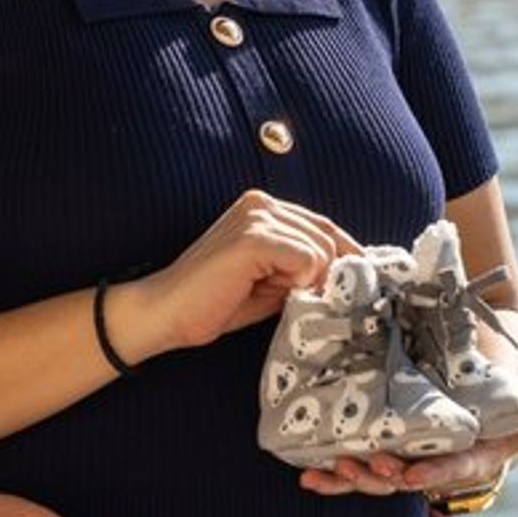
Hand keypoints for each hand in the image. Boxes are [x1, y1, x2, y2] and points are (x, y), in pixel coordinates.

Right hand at [130, 190, 362, 355]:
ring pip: (322, 248)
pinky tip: (272, 292)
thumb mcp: (272, 280)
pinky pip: (307, 260)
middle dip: (326, 274)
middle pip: (329, 236)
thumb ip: (305, 268)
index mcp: (263, 207)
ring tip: (274, 295)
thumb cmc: (215, 302)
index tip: (345, 289)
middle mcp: (260, 203)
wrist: (166, 313)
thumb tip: (351, 275)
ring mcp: (255, 217)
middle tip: (300, 300)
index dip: (344, 259)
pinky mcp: (252, 239)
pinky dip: (300, 283)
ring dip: (308, 281)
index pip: (325, 226)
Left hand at [297, 363, 517, 497]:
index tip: (409, 476)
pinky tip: (308, 475)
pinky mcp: (383, 457)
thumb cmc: (507, 420)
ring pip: (375, 479)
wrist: (478, 431)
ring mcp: (407, 465)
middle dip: (379, 476)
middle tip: (359, 463)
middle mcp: (435, 468)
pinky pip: (356, 470)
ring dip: (349, 478)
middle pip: (404, 479)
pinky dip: (333, 476)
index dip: (430, 475)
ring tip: (325, 469)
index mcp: (471, 460)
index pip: (450, 470)